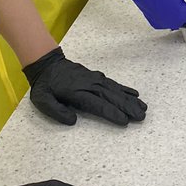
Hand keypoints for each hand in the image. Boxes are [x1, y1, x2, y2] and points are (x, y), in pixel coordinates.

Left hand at [23, 46, 146, 126]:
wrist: (48, 65)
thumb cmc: (45, 86)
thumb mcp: (42, 101)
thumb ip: (57, 111)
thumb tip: (73, 120)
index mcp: (77, 93)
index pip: (98, 104)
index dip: (112, 113)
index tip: (125, 121)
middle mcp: (89, 85)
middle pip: (112, 97)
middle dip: (128, 107)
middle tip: (141, 117)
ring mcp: (95, 80)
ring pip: (116, 90)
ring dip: (130, 99)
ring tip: (143, 108)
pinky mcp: (97, 77)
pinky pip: (113, 84)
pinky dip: (125, 89)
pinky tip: (135, 95)